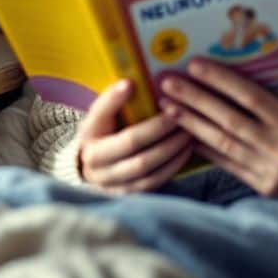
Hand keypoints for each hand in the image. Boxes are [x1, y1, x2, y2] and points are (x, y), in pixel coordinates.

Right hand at [78, 79, 192, 193]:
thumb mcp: (102, 115)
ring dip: (170, 149)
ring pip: (144, 166)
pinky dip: (172, 166)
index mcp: (89, 134)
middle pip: (131, 143)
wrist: (95, 169)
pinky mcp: (127, 194)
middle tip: (180, 114)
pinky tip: (185, 152)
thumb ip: (113, 100)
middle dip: (159, 128)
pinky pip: (153, 182)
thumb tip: (129, 83)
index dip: (116, 100)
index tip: (132, 84)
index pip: (102, 114)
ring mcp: (110, 181)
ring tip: (188, 133)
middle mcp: (95, 160)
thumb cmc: (104, 133)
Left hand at [159, 59, 277, 214]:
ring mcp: (268, 170)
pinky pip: (225, 165)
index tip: (195, 65)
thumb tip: (262, 59)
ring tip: (168, 107)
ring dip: (191, 124)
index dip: (221, 80)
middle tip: (169, 83)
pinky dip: (204, 149)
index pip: (251, 98)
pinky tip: (183, 135)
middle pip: (229, 120)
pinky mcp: (260, 187)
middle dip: (195, 100)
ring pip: (222, 143)